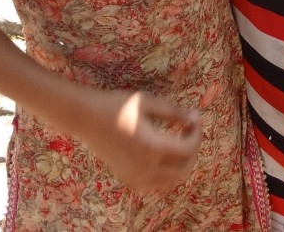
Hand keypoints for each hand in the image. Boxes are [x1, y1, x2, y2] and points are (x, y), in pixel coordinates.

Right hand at [82, 89, 200, 190]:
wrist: (86, 118)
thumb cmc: (116, 105)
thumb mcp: (147, 102)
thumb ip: (173, 112)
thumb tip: (194, 117)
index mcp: (153, 147)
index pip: (189, 149)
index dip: (197, 133)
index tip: (194, 119)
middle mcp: (146, 167)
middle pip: (184, 169)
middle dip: (192, 150)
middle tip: (189, 131)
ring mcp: (136, 176)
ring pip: (171, 181)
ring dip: (181, 163)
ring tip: (178, 141)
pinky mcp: (127, 178)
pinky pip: (156, 183)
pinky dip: (166, 172)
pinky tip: (162, 154)